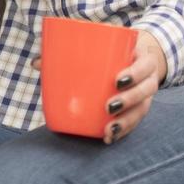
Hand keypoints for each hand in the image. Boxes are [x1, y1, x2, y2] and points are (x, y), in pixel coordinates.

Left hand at [32, 30, 167, 144]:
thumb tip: (36, 64)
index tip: (116, 81)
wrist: (134, 59)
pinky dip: (123, 131)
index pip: (146, 64)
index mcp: (141, 57)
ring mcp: (145, 95)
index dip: (136, 73)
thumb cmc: (110, 52)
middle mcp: (147, 78)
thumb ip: (68, 51)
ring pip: (143, 110)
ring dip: (127, 121)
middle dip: (129, 100)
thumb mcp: (98, 46)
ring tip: (109, 129)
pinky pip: (135, 122)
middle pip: (146, 90)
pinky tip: (109, 138)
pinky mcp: (138, 108)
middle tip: (108, 107)